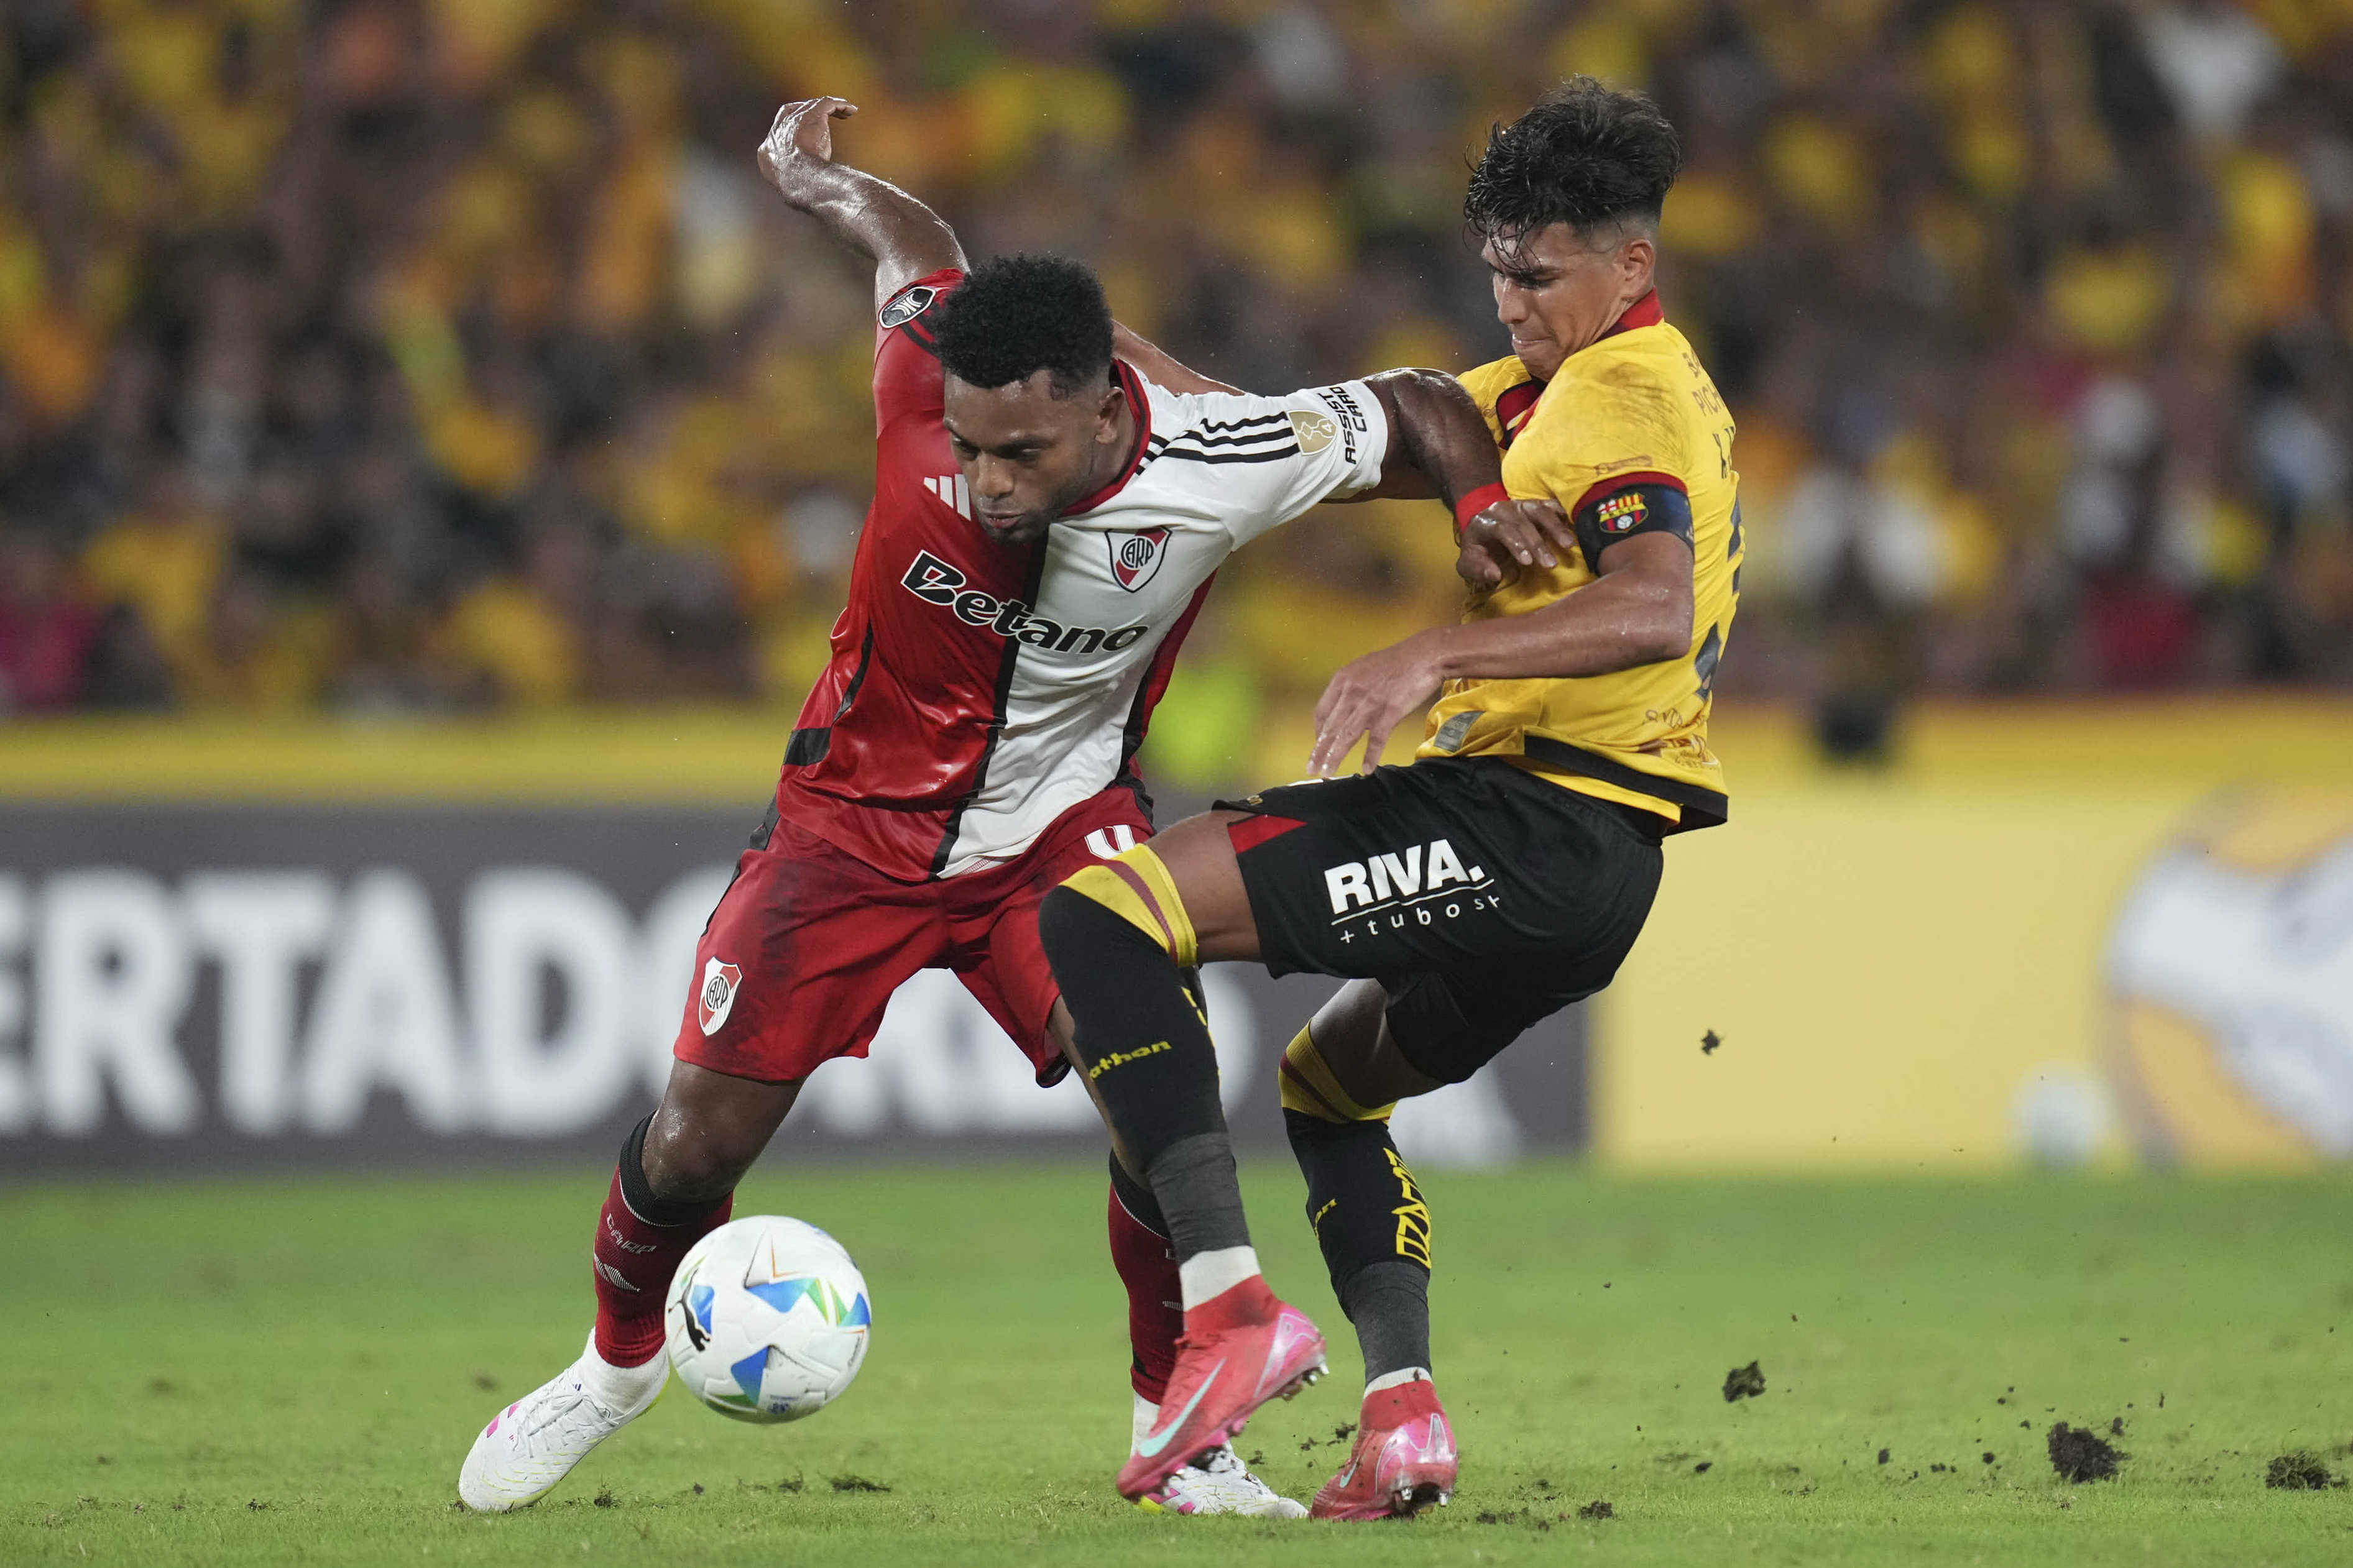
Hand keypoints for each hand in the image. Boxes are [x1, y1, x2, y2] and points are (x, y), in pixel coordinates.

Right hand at [759, 97, 856, 187]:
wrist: (798, 178)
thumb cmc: (797, 188)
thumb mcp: (789, 186)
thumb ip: (793, 181)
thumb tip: (802, 188)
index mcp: (769, 149)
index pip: (777, 132)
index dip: (791, 127)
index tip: (804, 130)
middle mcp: (779, 130)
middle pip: (794, 112)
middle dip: (809, 111)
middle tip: (824, 116)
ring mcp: (794, 121)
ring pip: (812, 106)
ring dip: (828, 108)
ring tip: (844, 112)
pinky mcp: (811, 115)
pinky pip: (826, 103)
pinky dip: (840, 105)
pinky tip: (851, 110)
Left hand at [1310, 630, 1448, 776]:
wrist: (1425, 654)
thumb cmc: (1397, 661)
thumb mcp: (1364, 668)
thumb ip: (1350, 687)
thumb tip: (1343, 707)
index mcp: (1343, 679)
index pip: (1321, 712)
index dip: (1318, 732)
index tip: (1318, 745)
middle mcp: (1352, 691)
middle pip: (1329, 727)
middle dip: (1318, 751)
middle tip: (1311, 768)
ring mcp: (1370, 703)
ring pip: (1346, 735)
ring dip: (1335, 757)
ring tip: (1328, 773)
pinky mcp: (1389, 712)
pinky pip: (1376, 739)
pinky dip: (1370, 756)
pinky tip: (1367, 769)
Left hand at [1457, 497, 1575, 588]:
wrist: (1482, 530)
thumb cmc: (1478, 550)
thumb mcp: (1469, 564)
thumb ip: (1478, 569)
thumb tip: (1495, 574)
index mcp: (1484, 522)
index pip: (1503, 530)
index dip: (1516, 544)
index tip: (1528, 562)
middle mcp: (1502, 509)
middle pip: (1522, 522)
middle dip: (1538, 543)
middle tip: (1551, 563)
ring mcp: (1519, 505)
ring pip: (1539, 511)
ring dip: (1555, 527)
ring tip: (1568, 544)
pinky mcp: (1533, 505)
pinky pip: (1549, 504)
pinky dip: (1562, 512)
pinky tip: (1575, 524)